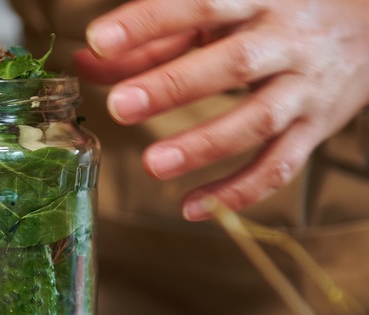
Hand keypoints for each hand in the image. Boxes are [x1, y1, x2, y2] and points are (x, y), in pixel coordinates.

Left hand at [75, 0, 368, 220]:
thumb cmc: (273, 15)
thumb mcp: (219, 13)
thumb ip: (153, 38)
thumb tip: (87, 60)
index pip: (201, 2)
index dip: (149, 21)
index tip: (100, 40)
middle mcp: (286, 40)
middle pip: (234, 63)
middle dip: (174, 86)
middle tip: (120, 106)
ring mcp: (305, 88)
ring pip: (259, 120)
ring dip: (204, 145)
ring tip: (153, 164)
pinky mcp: (314, 129)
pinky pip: (279, 166)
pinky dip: (237, 192)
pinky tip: (192, 207)